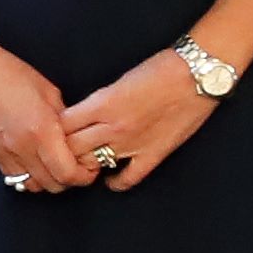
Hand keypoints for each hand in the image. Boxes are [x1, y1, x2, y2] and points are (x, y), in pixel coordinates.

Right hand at [0, 39, 94, 194]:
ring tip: (57, 166)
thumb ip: (64, 118)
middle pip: (52, 184)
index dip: (85, 176)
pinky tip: (36, 163)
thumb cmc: (8, 74)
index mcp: (41, 131)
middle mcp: (22, 148)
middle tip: (80, 167)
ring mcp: (3, 153)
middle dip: (71, 180)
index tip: (93, 168)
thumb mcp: (49, 92)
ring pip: (31, 185)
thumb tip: (75, 136)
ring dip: (48, 181)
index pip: (67, 173)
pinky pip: (13, 177)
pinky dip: (28, 176)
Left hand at [64, 53, 222, 189]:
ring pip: (91, 164)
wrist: (199, 75)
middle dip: (62, 149)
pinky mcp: (153, 154)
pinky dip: (114, 183)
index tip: (54, 130)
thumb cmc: (162, 69)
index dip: (53, 129)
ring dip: (83, 165)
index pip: (60, 125)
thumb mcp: (120, 80)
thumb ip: (99, 101)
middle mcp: (112, 127)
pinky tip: (110, 179)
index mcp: (102, 104)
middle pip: (70, 147)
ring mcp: (132, 144)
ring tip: (83, 162)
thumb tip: (84, 118)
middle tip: (63, 149)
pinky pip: (127, 178)